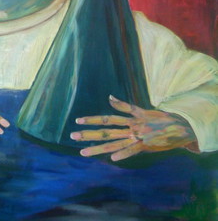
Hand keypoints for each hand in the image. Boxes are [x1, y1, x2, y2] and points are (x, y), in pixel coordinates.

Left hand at [70, 95, 196, 160]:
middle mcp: (131, 126)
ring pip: (114, 142)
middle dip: (88, 134)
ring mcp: (138, 136)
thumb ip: (125, 106)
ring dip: (98, 148)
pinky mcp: (147, 145)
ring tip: (83, 152)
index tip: (77, 121)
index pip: (107, 119)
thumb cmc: (159, 119)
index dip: (92, 119)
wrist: (180, 126)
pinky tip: (114, 158)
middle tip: (72, 136)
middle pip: (106, 130)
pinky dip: (124, 153)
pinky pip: (133, 150)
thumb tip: (110, 96)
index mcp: (130, 118)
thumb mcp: (141, 110)